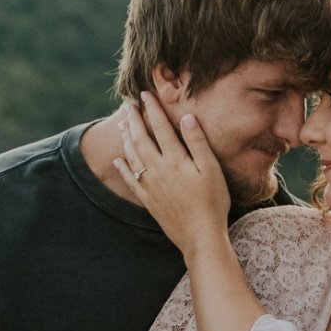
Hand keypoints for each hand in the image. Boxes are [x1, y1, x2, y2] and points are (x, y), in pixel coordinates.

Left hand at [111, 93, 230, 253]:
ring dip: (126, 139)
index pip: (160, 127)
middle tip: (127, 105)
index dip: (152, 109)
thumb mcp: (211, 169)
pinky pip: (130, 180)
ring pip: (132, 156)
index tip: (145, 94)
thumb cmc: (212, 202)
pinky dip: (122, 168)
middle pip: (141, 139)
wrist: (200, 236)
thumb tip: (186, 117)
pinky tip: (118, 160)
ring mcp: (150, 186)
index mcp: (175, 159)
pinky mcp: (148, 200)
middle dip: (133, 119)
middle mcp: (158, 170)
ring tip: (122, 125)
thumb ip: (198, 142)